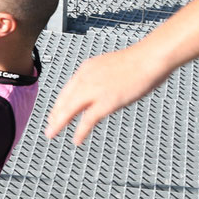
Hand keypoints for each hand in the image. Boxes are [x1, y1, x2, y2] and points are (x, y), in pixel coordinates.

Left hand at [43, 45, 171, 145]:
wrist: (149, 58)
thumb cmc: (138, 61)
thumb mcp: (111, 66)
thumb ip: (102, 78)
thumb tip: (103, 88)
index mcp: (87, 68)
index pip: (67, 89)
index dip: (60, 104)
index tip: (55, 113)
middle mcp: (86, 78)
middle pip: (64, 100)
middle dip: (55, 115)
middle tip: (49, 128)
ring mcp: (95, 90)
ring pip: (69, 110)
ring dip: (59, 123)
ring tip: (51, 134)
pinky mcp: (106, 101)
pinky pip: (88, 120)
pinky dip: (80, 131)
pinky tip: (76, 140)